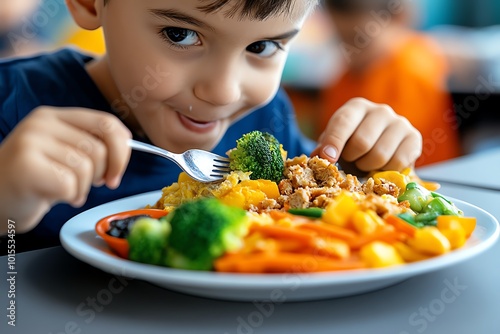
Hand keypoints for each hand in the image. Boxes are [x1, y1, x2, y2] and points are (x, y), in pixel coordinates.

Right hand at [0, 107, 131, 233]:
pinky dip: (69, 197)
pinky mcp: (26, 166)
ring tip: (66, 190)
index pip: (106, 123)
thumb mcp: (63, 153)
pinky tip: (53, 196)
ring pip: (86, 168)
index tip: (118, 170)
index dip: (122, 150)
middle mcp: (42, 123)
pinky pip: (70, 185)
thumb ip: (90, 144)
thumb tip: (126, 146)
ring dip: (83, 188)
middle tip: (93, 184)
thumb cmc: (35, 179)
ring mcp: (31, 142)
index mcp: (55, 116)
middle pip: (100, 149)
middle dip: (104, 174)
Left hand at [311, 98, 421, 172]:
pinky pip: (398, 162)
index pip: (343, 122)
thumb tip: (316, 157)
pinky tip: (381, 167)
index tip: (327, 159)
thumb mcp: (335, 145)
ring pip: (379, 155)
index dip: (334, 142)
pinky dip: (386, 171)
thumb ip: (324, 149)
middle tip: (351, 161)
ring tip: (365, 163)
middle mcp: (380, 110)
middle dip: (352, 159)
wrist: (379, 154)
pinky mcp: (414, 138)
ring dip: (368, 167)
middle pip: (362, 142)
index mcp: (356, 107)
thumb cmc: (351, 148)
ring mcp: (400, 122)